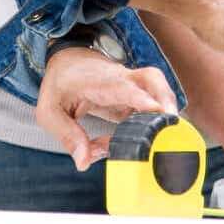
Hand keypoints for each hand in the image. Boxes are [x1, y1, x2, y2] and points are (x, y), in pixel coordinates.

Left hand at [35, 46, 177, 170]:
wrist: (66, 62)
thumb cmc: (59, 85)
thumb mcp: (49, 111)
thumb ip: (67, 136)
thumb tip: (84, 161)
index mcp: (98, 81)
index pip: (124, 87)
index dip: (142, 99)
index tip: (158, 111)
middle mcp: (119, 79)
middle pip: (152, 78)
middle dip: (166, 97)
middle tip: (173, 121)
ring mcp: (130, 86)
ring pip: (157, 89)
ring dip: (167, 108)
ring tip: (172, 133)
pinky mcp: (134, 96)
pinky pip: (150, 105)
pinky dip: (155, 120)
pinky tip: (150, 139)